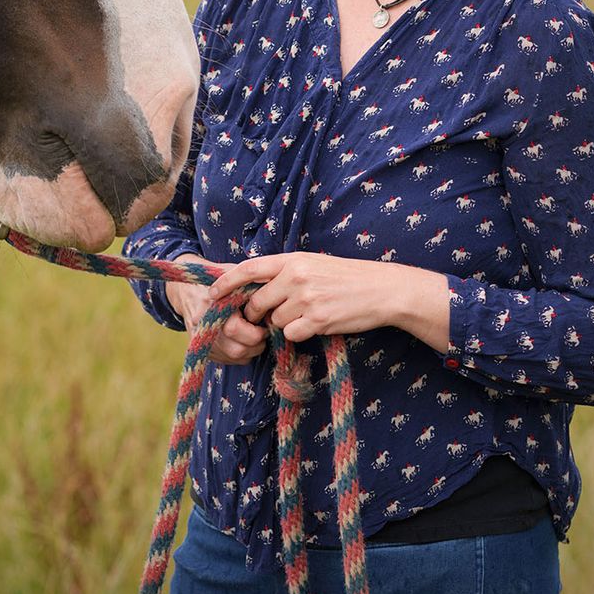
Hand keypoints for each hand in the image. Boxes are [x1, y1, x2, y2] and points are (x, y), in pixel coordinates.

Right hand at [166, 254, 267, 364]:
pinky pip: (229, 361)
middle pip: (237, 349)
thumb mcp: (233, 273)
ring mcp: (201, 341)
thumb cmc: (217, 279)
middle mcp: (203, 327)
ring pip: (235, 357)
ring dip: (251, 350)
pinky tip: (244, 339)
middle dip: (257, 343)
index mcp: (210, 306)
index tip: (266, 322)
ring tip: (256, 335)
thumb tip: (277, 295)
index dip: (256, 330)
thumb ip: (252, 283)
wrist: (188, 289)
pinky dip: (242, 353)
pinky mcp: (203, 350)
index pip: (235, 329)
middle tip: (264, 331)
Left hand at [210, 252, 446, 347]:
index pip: (249, 269)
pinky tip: (317, 324)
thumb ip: (286, 272)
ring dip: (284, 324)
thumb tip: (257, 288)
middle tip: (272, 316)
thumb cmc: (348, 277)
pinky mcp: (317, 320)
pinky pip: (291, 334)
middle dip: (258, 314)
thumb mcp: (314, 264)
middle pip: (257, 302)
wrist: (381, 289)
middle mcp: (295, 277)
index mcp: (293, 260)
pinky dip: (298, 334)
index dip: (226, 282)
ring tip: (308, 314)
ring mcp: (305, 299)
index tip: (212, 292)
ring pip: (275, 321)